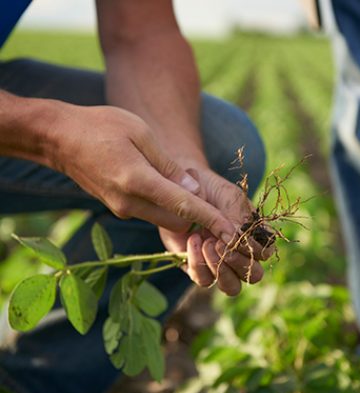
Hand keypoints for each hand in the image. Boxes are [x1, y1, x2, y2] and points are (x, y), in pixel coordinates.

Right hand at [46, 103, 235, 239]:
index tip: (232, 233)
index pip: (184, 207)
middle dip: (198, 217)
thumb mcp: (140, 133)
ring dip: (181, 212)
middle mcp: (129, 203)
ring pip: (164, 221)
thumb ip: (168, 166)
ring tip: (189, 189)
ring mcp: (122, 209)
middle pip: (177, 222)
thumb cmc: (101, 126)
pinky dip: (165, 207)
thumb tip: (193, 192)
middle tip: (210, 199)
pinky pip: (150, 214)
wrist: (60, 138)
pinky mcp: (118, 208)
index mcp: (137, 181)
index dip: (211, 220)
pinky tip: (166, 187)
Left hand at [159, 168, 274, 295]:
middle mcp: (240, 252)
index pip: (265, 253)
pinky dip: (198, 264)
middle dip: (238, 263)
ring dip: (220, 268)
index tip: (235, 232)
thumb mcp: (228, 196)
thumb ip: (237, 216)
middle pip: (253, 275)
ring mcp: (219, 262)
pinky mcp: (198, 267)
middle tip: (220, 243)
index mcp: (254, 235)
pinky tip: (192, 240)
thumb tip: (236, 240)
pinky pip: (203, 280)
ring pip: (231, 287)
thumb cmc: (210, 189)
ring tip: (206, 242)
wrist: (180, 187)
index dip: (253, 248)